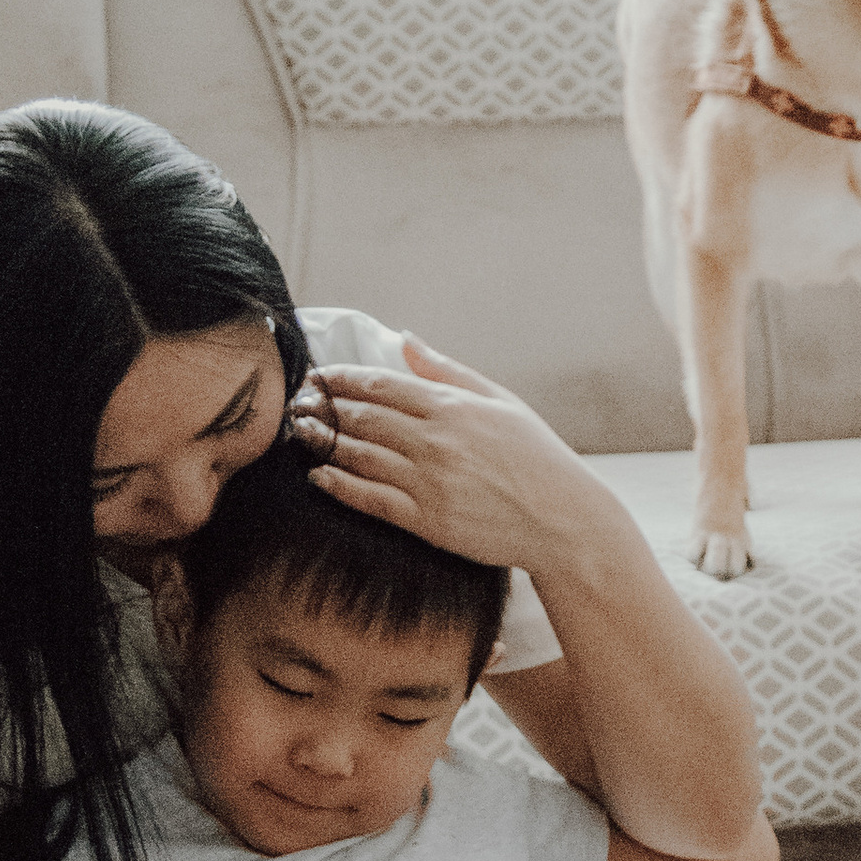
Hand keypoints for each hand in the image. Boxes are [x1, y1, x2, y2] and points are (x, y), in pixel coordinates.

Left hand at [297, 339, 610, 576]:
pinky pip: (371, 499)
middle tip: (297, 402)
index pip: (382, 384)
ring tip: (299, 432)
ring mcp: (429, 482)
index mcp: (453, 407)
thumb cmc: (538, 458)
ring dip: (324, 441)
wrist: (563, 519)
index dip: (343, 378)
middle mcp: (436, 441)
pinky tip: (319, 475)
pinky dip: (340, 485)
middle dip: (324, 406)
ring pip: (360, 455)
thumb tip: (406, 339)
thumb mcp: (501, 401)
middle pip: (363, 417)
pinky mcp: (427, 521)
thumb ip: (448, 372)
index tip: (319, 375)